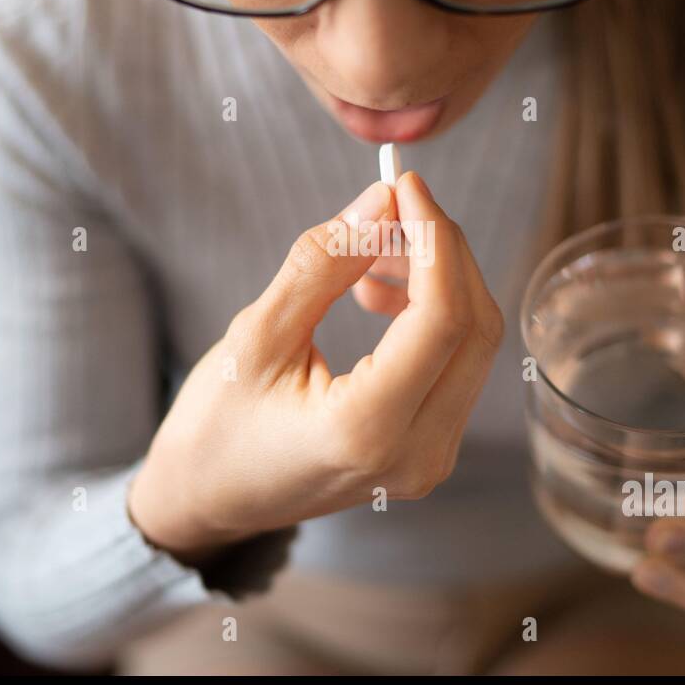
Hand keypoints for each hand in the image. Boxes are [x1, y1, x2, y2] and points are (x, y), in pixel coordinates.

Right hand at [128, 172, 503, 561]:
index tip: (404, 184)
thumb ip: (322, 264)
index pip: (442, 318)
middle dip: (443, 252)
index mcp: (367, 431)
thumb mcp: (256, 335)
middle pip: (475, 328)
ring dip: (439, 281)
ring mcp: (432, 460)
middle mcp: (417, 455)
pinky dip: (433, 315)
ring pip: (473, 344)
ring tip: (370, 252)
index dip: (434, 238)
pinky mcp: (431, 451)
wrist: (209, 500)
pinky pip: (457, 366)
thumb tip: (382, 201)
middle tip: (392, 206)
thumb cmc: (217, 425)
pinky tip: (376, 293)